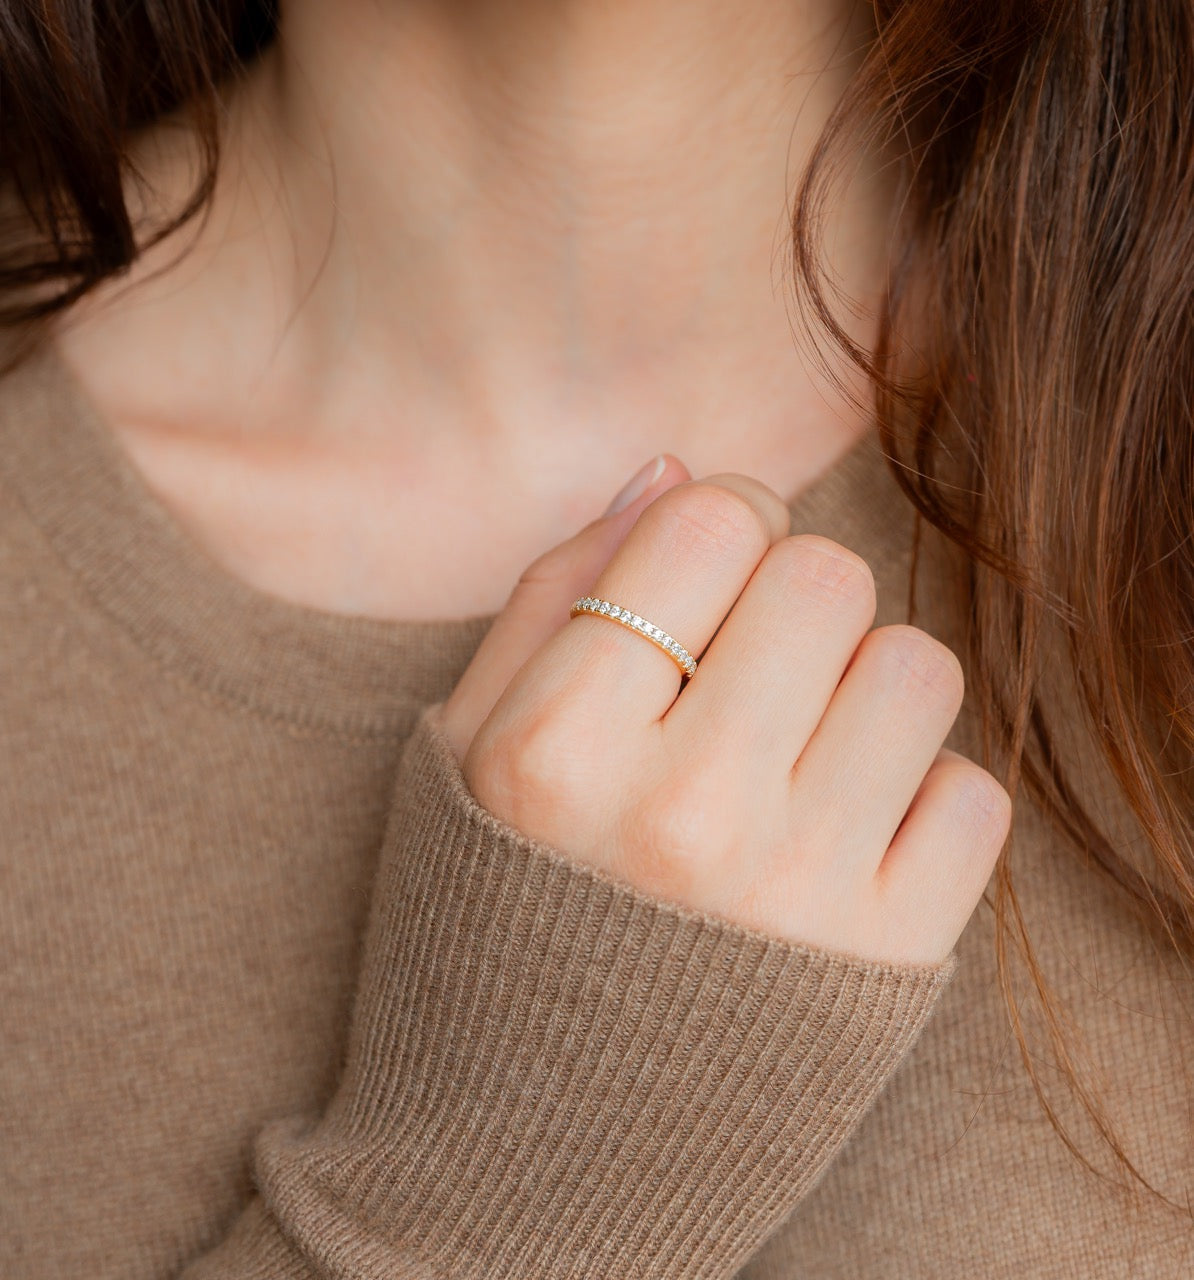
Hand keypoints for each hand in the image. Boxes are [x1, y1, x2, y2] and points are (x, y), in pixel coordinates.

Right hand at [439, 461, 1009, 965]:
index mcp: (556, 747)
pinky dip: (915, 800)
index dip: (721, 526)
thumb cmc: (486, 925)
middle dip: (792, 599)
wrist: (524, 1156)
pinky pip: (972, 797)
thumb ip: (552, 595)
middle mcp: (681, 816)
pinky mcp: (885, 969)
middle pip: (827, 578)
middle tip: (749, 672)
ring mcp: (795, 896)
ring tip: (795, 756)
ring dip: (861, 690)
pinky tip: (838, 843)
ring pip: (916, 668)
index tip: (707, 578)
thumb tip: (675, 470)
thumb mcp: (461, 751)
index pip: (711, 521)